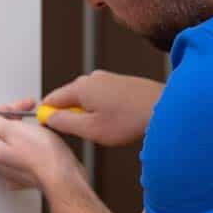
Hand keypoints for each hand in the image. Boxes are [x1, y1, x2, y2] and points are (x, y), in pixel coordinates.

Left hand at [0, 98, 85, 191]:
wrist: (63, 177)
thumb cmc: (44, 156)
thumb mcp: (14, 130)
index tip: (12, 108)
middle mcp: (1, 162)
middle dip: (12, 118)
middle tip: (27, 109)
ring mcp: (15, 168)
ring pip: (12, 141)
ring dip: (23, 128)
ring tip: (37, 123)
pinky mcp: (28, 171)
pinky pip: (24, 151)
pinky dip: (31, 141)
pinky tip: (41, 137)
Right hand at [41, 70, 163, 146]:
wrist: (164, 108)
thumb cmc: (131, 120)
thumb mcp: (91, 129)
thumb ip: (64, 123)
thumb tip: (49, 118)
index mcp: (80, 87)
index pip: (51, 99)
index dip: (47, 116)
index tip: (52, 130)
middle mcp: (91, 78)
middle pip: (68, 99)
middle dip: (71, 116)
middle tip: (87, 133)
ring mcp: (106, 78)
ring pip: (85, 99)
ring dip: (88, 115)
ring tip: (107, 128)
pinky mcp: (118, 82)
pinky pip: (100, 97)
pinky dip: (102, 110)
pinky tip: (117, 120)